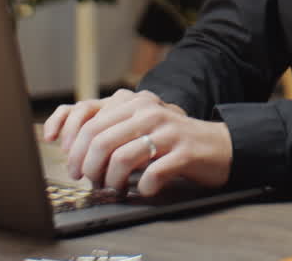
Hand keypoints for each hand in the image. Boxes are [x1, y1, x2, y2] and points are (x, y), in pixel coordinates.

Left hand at [42, 89, 232, 194]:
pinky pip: (152, 174)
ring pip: (122, 158)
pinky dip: (143, 187)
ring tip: (116, 188)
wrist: (218, 145)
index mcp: (135, 102)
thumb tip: (72, 148)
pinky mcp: (184, 152)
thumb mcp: (141, 125)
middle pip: (100, 140)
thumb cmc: (172, 140)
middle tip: (92, 182)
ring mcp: (168, 131)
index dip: (74, 148)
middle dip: (89, 167)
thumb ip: (112, 128)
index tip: (73, 167)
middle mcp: (150, 111)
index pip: (89, 120)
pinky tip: (146, 189)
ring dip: (113, 181)